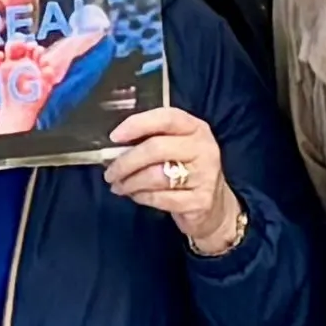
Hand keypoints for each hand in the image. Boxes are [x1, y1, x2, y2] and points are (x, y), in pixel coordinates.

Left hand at [98, 102, 244, 254]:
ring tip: (119, 186)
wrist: (216, 207)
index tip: (114, 136)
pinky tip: (135, 196)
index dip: (138, 124)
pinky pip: (161, 198)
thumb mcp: (177, 148)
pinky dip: (142, 197)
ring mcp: (205, 176)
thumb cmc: (187, 171)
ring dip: (130, 182)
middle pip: (156, 148)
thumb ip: (152, 139)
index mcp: (196, 128)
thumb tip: (114, 145)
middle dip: (126, 161)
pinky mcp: (200, 202)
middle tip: (109, 172)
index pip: (167, 118)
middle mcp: (204, 149)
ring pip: (156, 176)